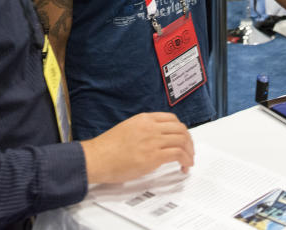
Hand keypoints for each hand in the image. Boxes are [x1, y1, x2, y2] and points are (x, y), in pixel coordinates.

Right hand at [80, 112, 194, 183]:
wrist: (96, 158)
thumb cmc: (106, 148)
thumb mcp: (127, 129)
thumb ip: (143, 131)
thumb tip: (154, 140)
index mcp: (144, 119)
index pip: (171, 119)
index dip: (181, 129)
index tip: (182, 138)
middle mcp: (151, 127)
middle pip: (181, 129)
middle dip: (189, 141)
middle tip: (189, 151)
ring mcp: (153, 140)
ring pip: (182, 140)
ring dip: (189, 152)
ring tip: (188, 161)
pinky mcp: (153, 156)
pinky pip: (178, 154)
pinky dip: (186, 160)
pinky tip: (184, 166)